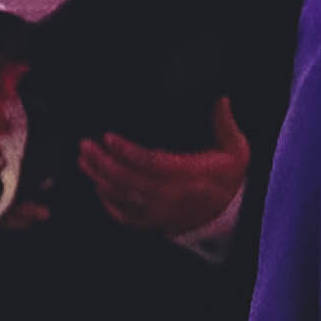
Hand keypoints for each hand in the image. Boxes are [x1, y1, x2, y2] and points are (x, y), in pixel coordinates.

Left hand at [76, 96, 250, 241]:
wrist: (229, 213)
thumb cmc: (228, 176)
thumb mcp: (236, 150)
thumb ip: (225, 124)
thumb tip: (221, 99)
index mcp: (190, 175)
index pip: (152, 163)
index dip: (128, 151)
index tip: (108, 137)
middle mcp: (171, 195)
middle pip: (129, 180)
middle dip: (103, 162)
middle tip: (86, 145)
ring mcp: (159, 211)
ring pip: (122, 197)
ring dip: (99, 178)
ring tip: (84, 160)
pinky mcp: (152, 221)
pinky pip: (123, 215)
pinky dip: (107, 201)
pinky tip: (96, 185)